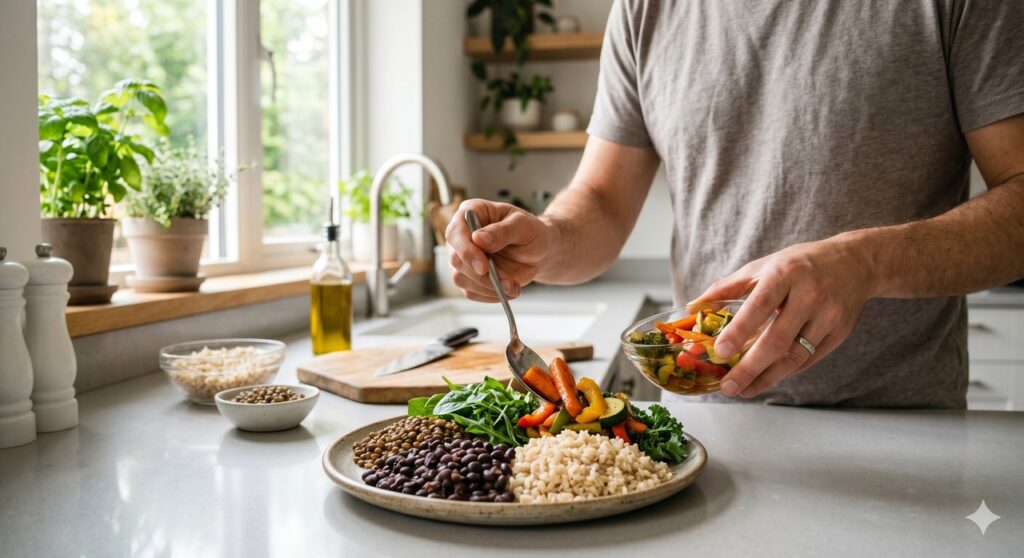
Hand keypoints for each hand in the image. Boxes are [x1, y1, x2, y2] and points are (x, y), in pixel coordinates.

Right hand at [445, 199, 554, 302]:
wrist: (537, 251)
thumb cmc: (529, 231)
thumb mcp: (523, 225)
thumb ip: (502, 231)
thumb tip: (478, 239)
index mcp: (471, 213)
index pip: (455, 232)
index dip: (466, 251)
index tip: (483, 266)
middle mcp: (461, 236)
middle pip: (456, 260)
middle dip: (480, 275)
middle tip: (506, 283)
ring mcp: (462, 258)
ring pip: (460, 279)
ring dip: (487, 287)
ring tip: (512, 287)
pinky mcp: (468, 277)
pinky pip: (471, 292)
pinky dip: (490, 295)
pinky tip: (508, 289)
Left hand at [688, 234, 875, 397]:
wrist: (855, 263)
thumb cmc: (800, 264)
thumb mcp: (763, 266)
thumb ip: (728, 287)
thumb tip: (694, 306)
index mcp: (785, 274)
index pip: (760, 306)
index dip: (739, 331)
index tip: (720, 352)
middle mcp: (810, 295)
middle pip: (778, 339)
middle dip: (749, 368)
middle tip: (727, 386)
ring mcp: (828, 316)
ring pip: (795, 356)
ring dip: (766, 378)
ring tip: (743, 390)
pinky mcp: (839, 333)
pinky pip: (808, 359)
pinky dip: (785, 372)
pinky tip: (765, 379)